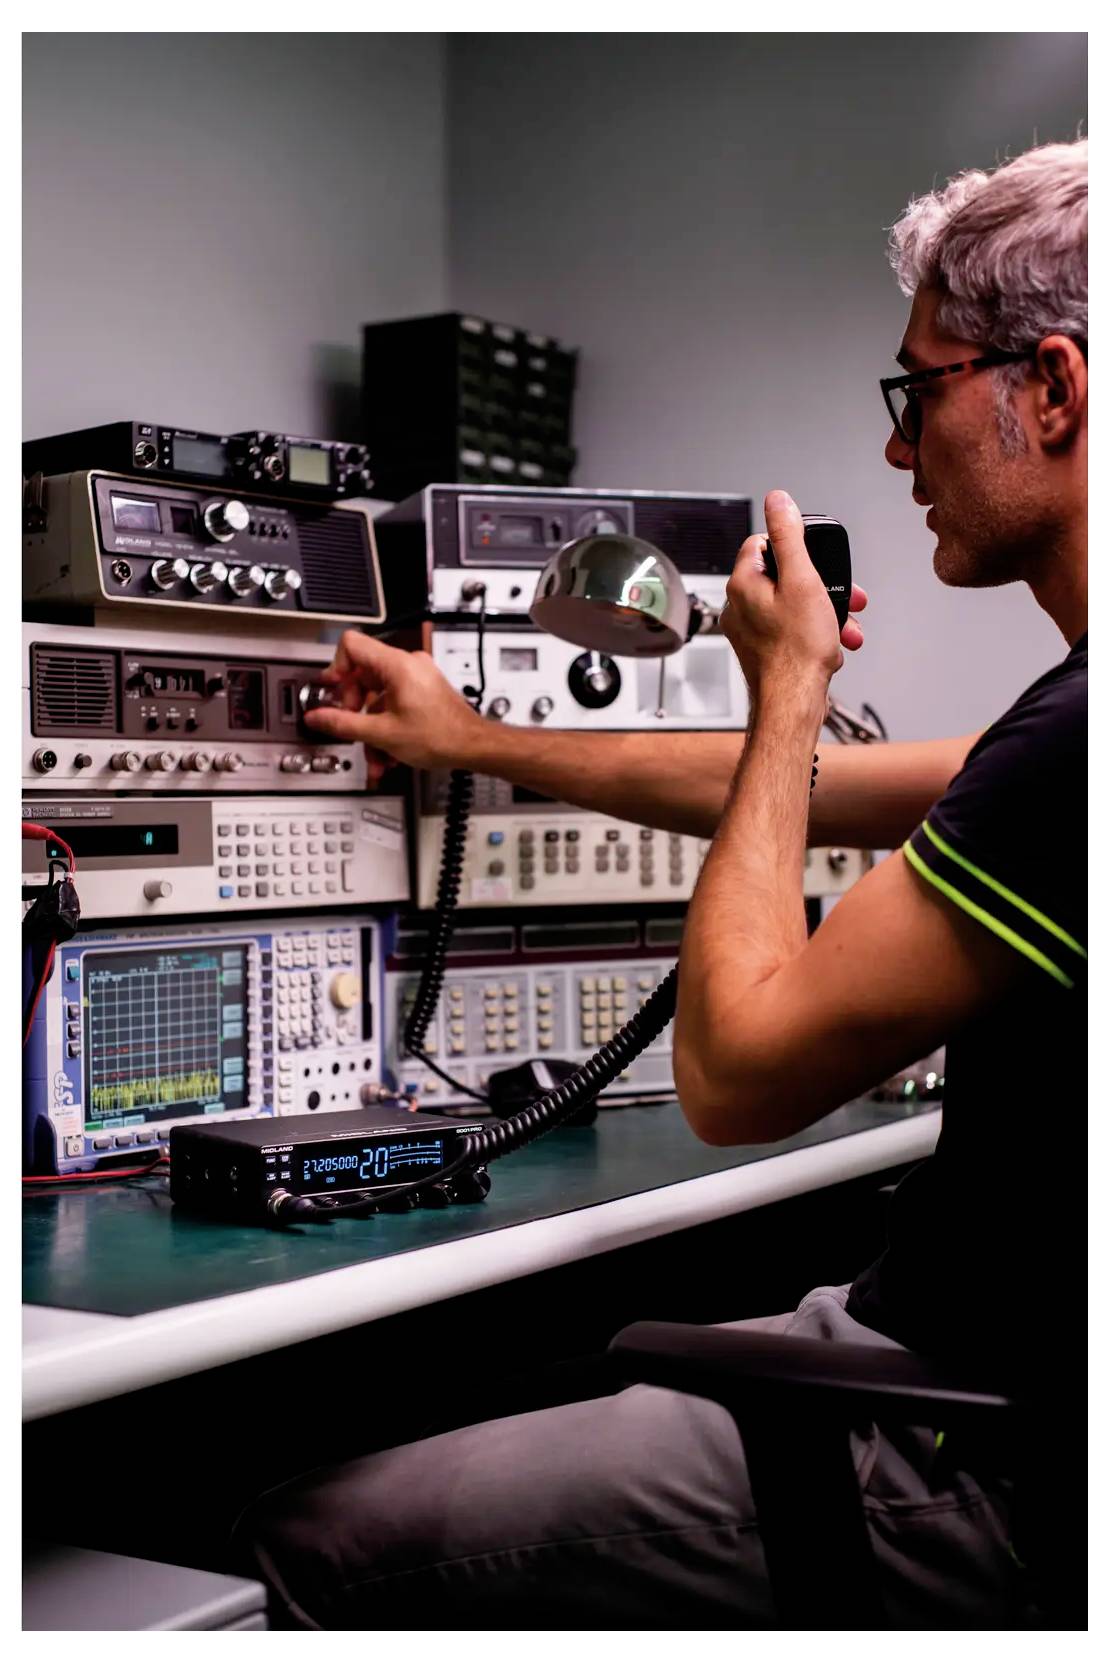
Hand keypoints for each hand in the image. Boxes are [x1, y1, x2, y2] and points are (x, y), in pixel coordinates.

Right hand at [302, 631, 484, 787]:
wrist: (473, 746)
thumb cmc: (442, 735)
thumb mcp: (382, 733)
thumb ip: (344, 723)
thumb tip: (318, 717)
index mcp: (397, 665)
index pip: (351, 644)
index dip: (336, 667)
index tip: (332, 690)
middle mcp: (408, 664)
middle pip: (362, 673)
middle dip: (353, 706)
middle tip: (351, 725)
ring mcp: (416, 677)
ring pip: (377, 694)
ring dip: (370, 724)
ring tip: (373, 750)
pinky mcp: (422, 690)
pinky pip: (392, 701)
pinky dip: (385, 724)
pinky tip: (386, 750)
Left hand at [720, 490, 867, 701]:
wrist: (793, 702)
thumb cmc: (796, 649)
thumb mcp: (803, 580)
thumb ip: (789, 537)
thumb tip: (779, 500)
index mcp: (743, 583)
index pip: (763, 543)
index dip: (795, 547)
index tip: (816, 559)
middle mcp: (740, 605)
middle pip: (784, 576)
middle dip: (822, 585)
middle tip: (845, 594)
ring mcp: (751, 630)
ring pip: (793, 605)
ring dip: (826, 612)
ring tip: (845, 626)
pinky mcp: (764, 651)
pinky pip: (793, 630)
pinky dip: (816, 633)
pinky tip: (833, 645)